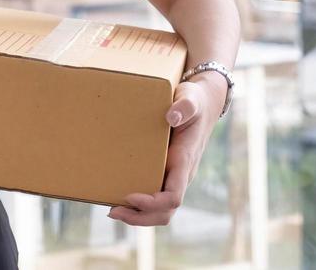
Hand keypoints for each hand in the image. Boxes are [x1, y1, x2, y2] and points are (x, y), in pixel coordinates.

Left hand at [109, 73, 225, 225]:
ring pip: (160, 210)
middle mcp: (180, 175)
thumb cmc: (195, 100)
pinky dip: (137, 204)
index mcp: (185, 162)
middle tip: (112, 210)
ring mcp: (173, 176)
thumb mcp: (191, 98)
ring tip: (112, 210)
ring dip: (137, 215)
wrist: (202, 104)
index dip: (152, 203)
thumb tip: (171, 116)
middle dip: (140, 217)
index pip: (173, 197)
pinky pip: (154, 197)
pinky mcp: (164, 172)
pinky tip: (117, 196)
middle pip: (166, 212)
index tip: (130, 195)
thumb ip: (185, 106)